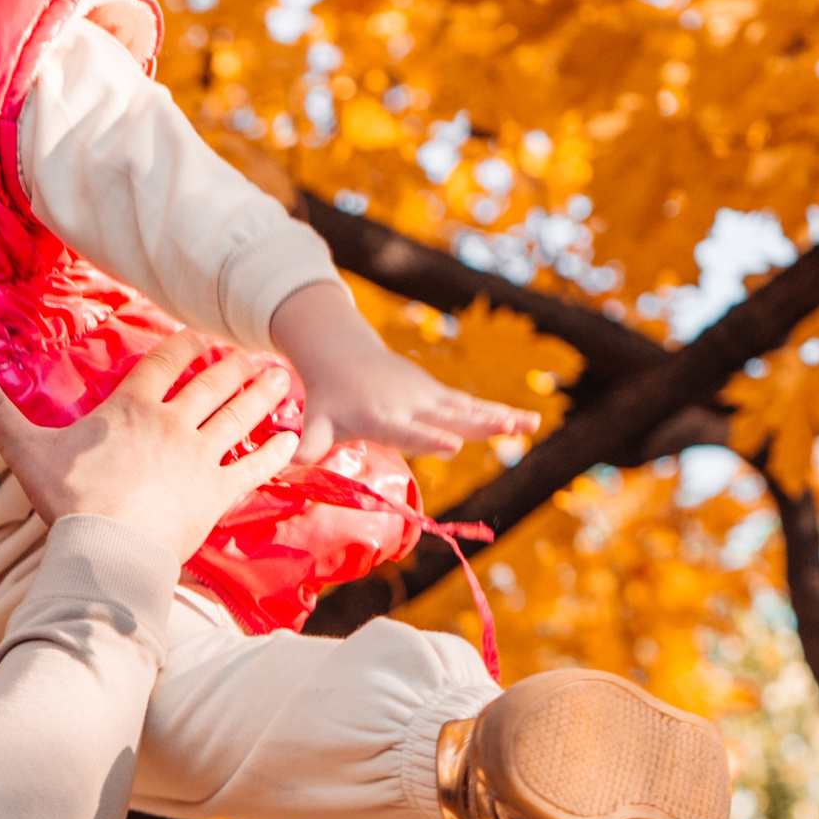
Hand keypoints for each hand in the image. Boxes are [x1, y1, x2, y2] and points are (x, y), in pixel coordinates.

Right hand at [0, 336, 300, 561]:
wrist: (105, 550)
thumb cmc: (67, 501)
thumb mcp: (26, 450)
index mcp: (132, 407)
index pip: (166, 363)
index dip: (186, 346)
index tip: (201, 338)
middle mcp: (173, 423)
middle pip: (212, 384)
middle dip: (234, 366)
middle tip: (253, 356)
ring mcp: (200, 457)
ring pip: (240, 415)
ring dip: (262, 395)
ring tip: (280, 380)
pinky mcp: (218, 493)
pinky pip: (255, 466)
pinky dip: (276, 450)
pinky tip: (292, 439)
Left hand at [267, 282, 523, 466]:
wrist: (343, 352)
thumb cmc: (329, 395)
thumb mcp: (317, 420)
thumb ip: (308, 444)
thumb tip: (286, 465)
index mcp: (382, 417)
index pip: (409, 431)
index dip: (429, 438)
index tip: (452, 445)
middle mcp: (410, 405)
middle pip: (449, 416)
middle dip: (479, 423)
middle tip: (508, 428)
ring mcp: (428, 396)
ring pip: (468, 408)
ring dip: (500, 416)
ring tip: (532, 425)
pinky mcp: (438, 393)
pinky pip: (471, 404)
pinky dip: (498, 412)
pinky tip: (527, 422)